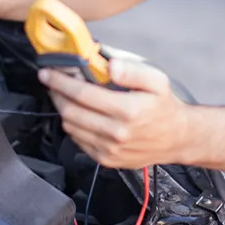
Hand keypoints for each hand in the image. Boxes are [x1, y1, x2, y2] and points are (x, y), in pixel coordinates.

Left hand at [38, 58, 191, 168]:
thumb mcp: (157, 81)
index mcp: (128, 110)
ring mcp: (110, 149)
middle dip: (56, 94)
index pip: (82, 94)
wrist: (177, 138)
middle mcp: (116, 132)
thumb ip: (132, 71)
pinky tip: (79, 113)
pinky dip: (73, 125)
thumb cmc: (164, 106)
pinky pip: (78, 141)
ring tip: (64, 95)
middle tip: (51, 82)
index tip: (47, 73)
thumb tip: (110, 65)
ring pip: (71, 127)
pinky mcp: (106, 160)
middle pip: (71, 111)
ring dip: (62, 109)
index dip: (60, 82)